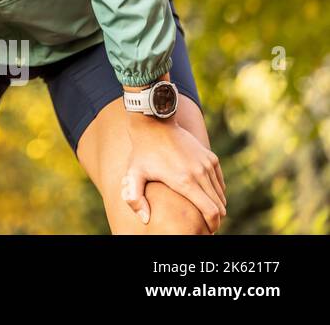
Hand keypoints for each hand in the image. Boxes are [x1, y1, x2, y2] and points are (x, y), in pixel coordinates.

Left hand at [121, 116, 226, 231]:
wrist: (154, 123)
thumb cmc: (142, 151)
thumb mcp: (133, 174)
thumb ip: (135, 199)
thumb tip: (145, 219)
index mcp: (184, 181)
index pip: (210, 211)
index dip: (212, 225)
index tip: (207, 231)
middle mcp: (200, 173)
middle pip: (219, 206)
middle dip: (215, 219)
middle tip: (205, 225)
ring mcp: (207, 164)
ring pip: (221, 194)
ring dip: (216, 205)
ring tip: (205, 212)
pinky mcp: (210, 157)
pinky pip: (220, 181)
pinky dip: (217, 191)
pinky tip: (206, 196)